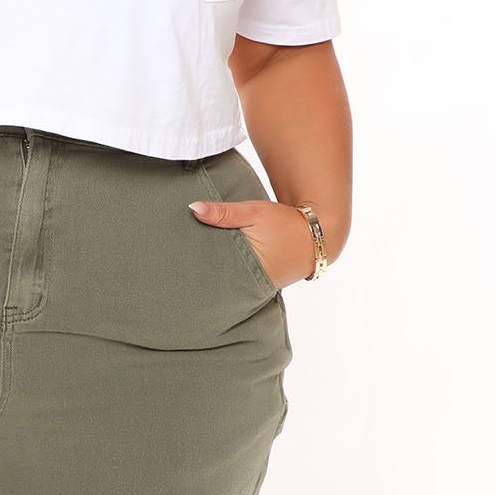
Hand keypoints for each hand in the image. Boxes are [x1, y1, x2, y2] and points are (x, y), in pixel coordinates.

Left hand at [187, 195, 314, 289]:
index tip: (176, 261)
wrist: (320, 236)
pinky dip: (231, 275)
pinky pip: (242, 281)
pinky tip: (216, 270)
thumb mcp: (254, 212)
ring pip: (230, 282)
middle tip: (177, 267)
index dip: (195, 266)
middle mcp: (253, 282)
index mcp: (249, 267)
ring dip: (216, 274)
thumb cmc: (285, 222)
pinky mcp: (264, 284)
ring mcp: (260, 286)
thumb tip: (192, 208)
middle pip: (219, 280)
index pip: (213, 270)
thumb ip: (224, 212)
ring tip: (191, 270)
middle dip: (202, 273)